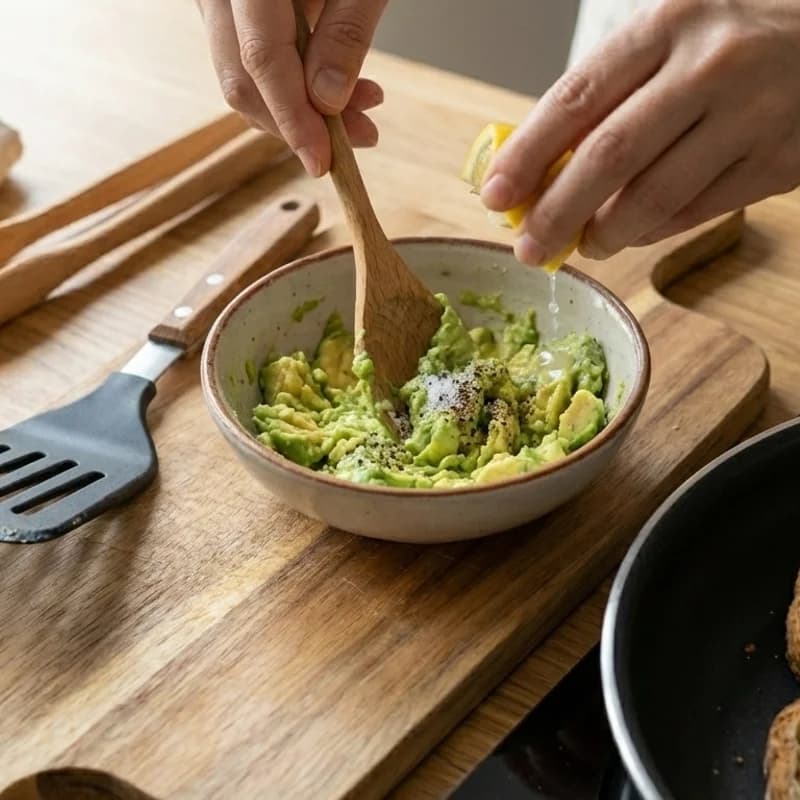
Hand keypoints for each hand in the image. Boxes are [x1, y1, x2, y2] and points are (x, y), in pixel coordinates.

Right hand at [196, 0, 387, 176]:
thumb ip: (346, 33)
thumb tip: (328, 101)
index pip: (260, 60)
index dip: (293, 119)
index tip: (322, 162)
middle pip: (242, 80)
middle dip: (299, 124)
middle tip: (361, 137)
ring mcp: (217, 0)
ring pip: (245, 77)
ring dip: (301, 110)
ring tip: (362, 108)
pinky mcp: (231, 11)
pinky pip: (251, 61)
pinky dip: (294, 87)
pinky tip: (338, 90)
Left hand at [481, 0, 799, 264]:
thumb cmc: (726, 43)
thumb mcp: (663, 42)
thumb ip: (604, 99)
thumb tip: (538, 174)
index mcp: (665, 23)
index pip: (576, 100)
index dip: (527, 156)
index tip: (494, 197)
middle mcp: (709, 65)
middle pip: (609, 156)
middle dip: (556, 212)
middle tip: (528, 247)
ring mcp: (750, 115)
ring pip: (654, 196)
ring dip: (605, 233)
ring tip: (583, 246)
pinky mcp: (778, 161)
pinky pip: (696, 213)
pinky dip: (652, 232)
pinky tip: (630, 235)